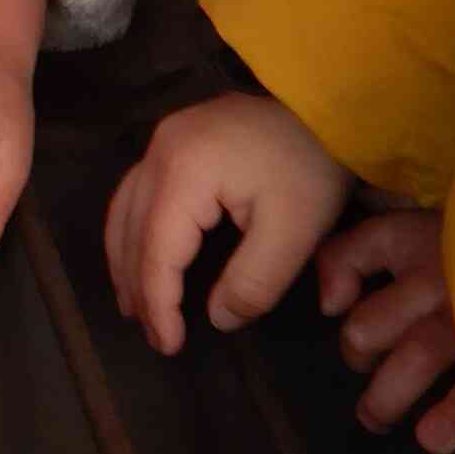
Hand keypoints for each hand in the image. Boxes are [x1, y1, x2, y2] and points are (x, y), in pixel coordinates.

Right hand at [103, 94, 349, 355]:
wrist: (329, 108)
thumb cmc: (313, 168)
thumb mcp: (294, 234)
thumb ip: (252, 283)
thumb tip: (216, 318)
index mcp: (185, 171)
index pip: (157, 248)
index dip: (158, 302)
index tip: (169, 346)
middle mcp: (160, 149)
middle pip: (131, 229)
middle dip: (139, 288)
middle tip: (153, 336)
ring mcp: (163, 138)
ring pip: (125, 208)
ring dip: (127, 260)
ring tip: (136, 305)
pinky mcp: (176, 139)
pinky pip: (138, 192)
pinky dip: (134, 231)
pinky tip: (143, 254)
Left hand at [317, 211, 454, 453]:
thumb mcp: (429, 223)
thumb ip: (363, 252)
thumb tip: (328, 303)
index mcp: (415, 238)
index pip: (351, 255)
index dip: (338, 278)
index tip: (339, 304)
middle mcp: (434, 277)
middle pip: (369, 326)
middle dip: (359, 356)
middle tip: (364, 369)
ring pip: (412, 363)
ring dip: (386, 399)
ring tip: (376, 420)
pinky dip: (450, 418)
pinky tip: (432, 439)